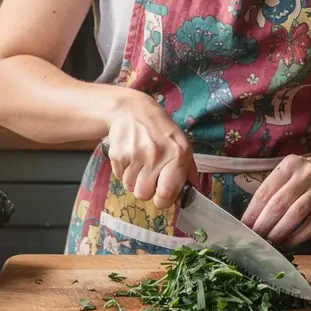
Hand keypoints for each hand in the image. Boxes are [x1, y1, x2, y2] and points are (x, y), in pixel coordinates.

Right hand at [105, 92, 196, 208]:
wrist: (132, 110)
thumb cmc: (161, 131)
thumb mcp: (181, 145)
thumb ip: (188, 170)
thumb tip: (192, 193)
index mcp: (177, 155)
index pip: (166, 195)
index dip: (162, 200)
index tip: (161, 195)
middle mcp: (156, 155)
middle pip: (143, 195)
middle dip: (145, 188)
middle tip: (149, 174)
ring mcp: (135, 154)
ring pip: (130, 187)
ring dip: (134, 179)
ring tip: (139, 162)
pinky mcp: (118, 154)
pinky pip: (119, 177)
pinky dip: (123, 170)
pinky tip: (130, 156)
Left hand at [240, 154, 310, 249]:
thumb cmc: (305, 176)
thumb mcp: (288, 173)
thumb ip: (273, 190)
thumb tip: (251, 219)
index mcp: (289, 165)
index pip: (265, 191)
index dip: (253, 211)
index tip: (244, 227)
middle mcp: (305, 174)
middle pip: (279, 203)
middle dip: (264, 224)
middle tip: (255, 238)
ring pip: (295, 214)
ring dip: (280, 231)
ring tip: (270, 242)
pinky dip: (298, 236)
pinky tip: (288, 242)